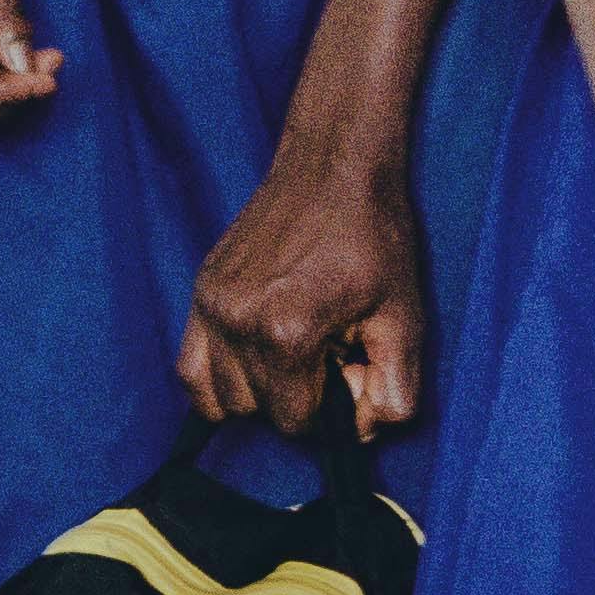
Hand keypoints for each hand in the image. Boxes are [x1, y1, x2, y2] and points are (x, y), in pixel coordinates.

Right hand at [183, 144, 423, 439]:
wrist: (335, 165)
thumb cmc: (374, 238)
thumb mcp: (405, 319)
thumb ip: (395, 395)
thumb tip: (358, 430)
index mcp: (286, 332)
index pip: (295, 423)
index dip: (331, 406)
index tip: (348, 363)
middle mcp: (237, 321)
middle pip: (255, 412)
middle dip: (294, 398)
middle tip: (325, 352)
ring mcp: (211, 303)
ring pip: (217, 397)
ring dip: (256, 389)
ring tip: (291, 351)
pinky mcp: (200, 289)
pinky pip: (189, 366)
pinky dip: (216, 377)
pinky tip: (252, 356)